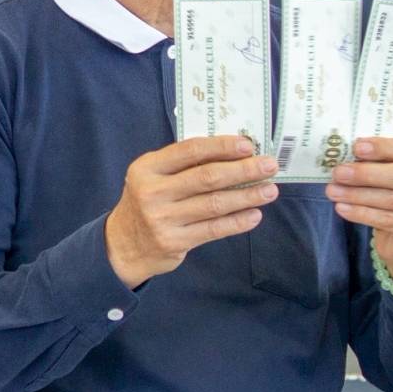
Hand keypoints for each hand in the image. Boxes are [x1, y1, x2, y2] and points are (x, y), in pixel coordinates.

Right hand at [104, 135, 277, 288]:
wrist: (123, 245)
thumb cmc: (147, 203)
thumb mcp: (153, 177)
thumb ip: (183, 165)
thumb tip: (233, 154)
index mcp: (147, 168)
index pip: (190, 150)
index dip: (222, 146)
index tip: (248, 145)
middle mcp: (153, 192)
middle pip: (207, 177)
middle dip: (243, 170)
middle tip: (269, 166)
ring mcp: (163, 218)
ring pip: (214, 204)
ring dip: (247, 196)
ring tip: (269, 190)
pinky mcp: (174, 241)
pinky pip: (214, 229)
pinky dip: (237, 222)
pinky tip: (254, 215)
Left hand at [326, 138, 392, 280]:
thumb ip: (385, 162)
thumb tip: (352, 153)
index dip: (383, 148)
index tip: (356, 147)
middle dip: (366, 173)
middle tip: (339, 172)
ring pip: (392, 200)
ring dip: (358, 194)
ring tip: (333, 191)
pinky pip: (388, 220)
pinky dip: (362, 214)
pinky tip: (342, 208)